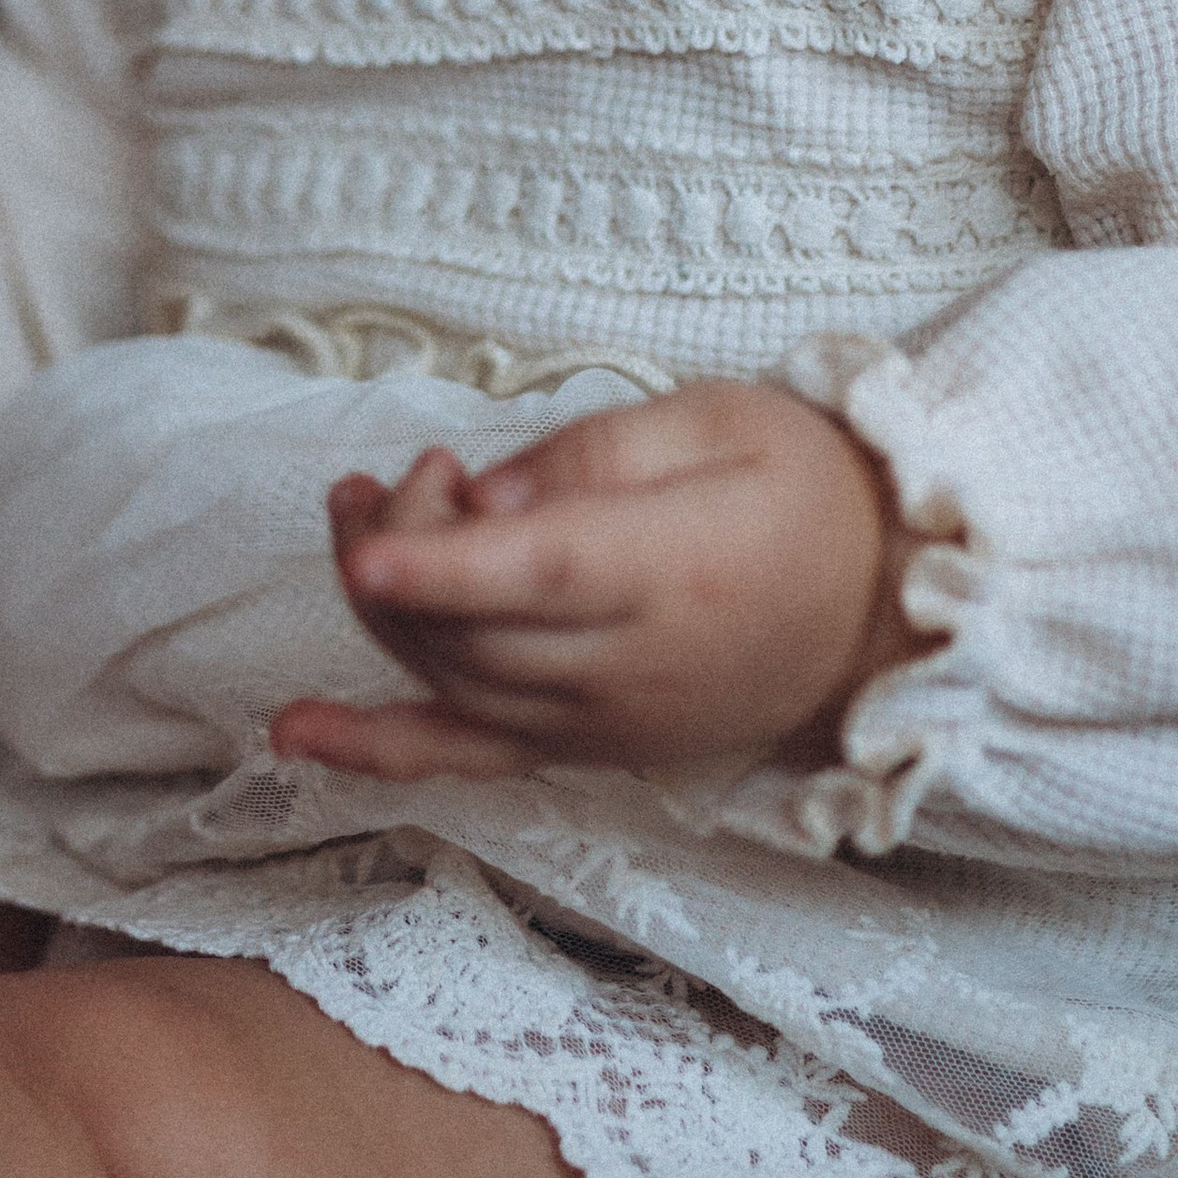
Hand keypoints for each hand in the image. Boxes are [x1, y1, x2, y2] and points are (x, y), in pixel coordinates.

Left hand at [272, 380, 924, 784]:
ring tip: (361, 513)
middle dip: (394, 547)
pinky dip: (377, 748)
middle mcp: (633, 664)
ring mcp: (604, 722)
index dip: (444, 562)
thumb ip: (593, 456)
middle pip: (471, 625)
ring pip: (451, 678)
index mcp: (677, 568)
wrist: (886, 605)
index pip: (538, 575)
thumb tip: (479, 503)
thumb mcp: (718, 420)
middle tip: (395, 474)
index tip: (367, 544)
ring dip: (379, 603)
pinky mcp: (588, 749)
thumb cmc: (802, 488)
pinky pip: (469, 757)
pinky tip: (291, 731)